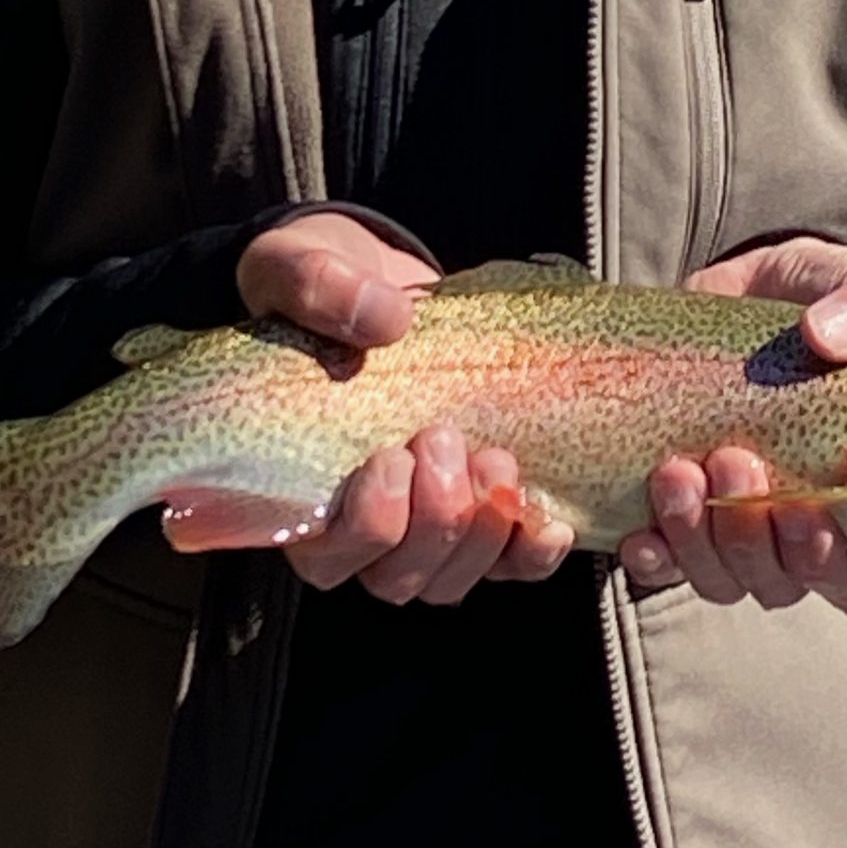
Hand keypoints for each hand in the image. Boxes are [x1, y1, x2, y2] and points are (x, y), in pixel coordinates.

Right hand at [234, 215, 575, 602]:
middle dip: (434, 521)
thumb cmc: (322, 291)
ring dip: (482, 533)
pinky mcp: (479, 508)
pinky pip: (510, 564)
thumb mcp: (298, 267)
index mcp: (299, 486)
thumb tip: (384, 317)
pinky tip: (548, 518)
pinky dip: (531, 552)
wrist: (379, 285)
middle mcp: (360, 525)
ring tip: (495, 458)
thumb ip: (320, 289)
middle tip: (445, 439)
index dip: (365, 527)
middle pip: (397, 577)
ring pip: (451, 579)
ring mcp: (425, 522)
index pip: (326, 556)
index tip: (390, 458)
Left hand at [619, 235, 846, 613]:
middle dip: (749, 537)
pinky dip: (652, 558)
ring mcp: (738, 519)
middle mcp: (802, 526)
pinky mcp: (685, 503)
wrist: (773, 287)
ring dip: (695, 541)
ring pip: (720, 576)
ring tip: (676, 471)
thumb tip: (826, 334)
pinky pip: (664, 563)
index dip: (829, 564)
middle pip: (778, 581)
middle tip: (730, 458)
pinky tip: (640, 534)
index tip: (806, 512)